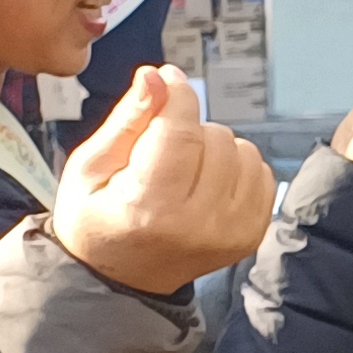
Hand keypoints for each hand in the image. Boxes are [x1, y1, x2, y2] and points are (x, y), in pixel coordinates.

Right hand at [55, 67, 278, 293]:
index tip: (168, 79)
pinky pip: (262, 174)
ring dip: (215, 147)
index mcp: (151, 208)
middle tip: (158, 152)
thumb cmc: (97, 216)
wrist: (120, 276)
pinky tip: (205, 183)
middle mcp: (200, 224)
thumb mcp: (90, 167)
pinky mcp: (252, 234)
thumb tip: (157, 76)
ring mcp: (233, 232)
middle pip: (216, 138)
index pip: (182, 135)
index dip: (178, 97)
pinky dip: (236, 168)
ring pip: (245, 152)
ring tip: (182, 169)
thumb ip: (127, 120)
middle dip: (188, 129)